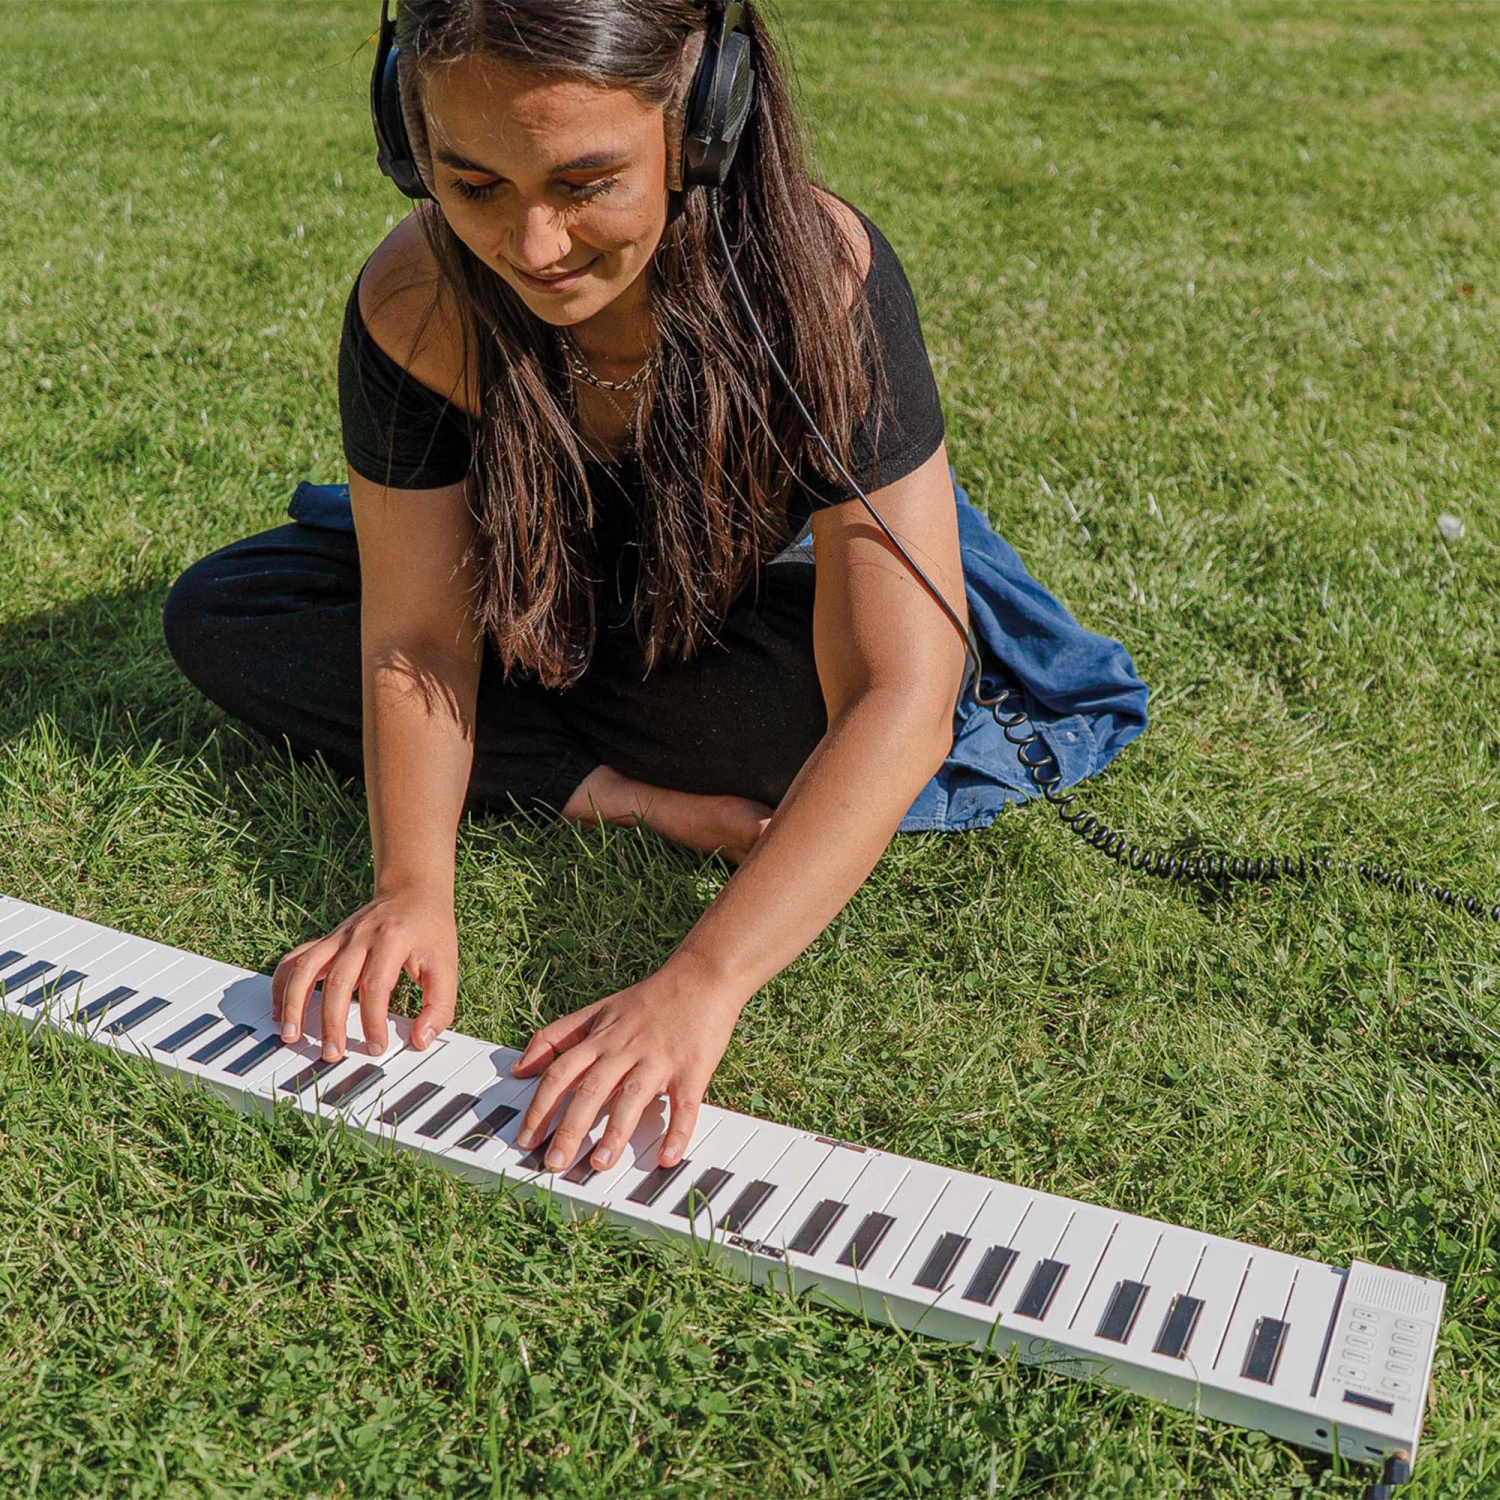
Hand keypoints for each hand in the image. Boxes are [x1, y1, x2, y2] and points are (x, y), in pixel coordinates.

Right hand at [270, 883, 457, 1061]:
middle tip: (332, 1053)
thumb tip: (421, 1040)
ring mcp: (339, 937)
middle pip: (339, 981)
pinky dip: (282, 983)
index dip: (373, 1021)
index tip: (376, 1046)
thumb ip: (439, 1005)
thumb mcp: (447, 965)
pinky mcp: (327, 941)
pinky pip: (295, 959)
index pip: (376, 986)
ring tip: (292, 1035)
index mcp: (391, 940)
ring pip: (306, 968)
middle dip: (332, 1022)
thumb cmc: (430, 929)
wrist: (413, 891)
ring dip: (295, 1002)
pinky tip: (280, 1009)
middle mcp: (360, 936)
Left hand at [511, 954, 746, 1174]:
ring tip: (600, 1164)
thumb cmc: (649, 999)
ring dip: (614, 1134)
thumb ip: (556, 1037)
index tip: (526, 1139)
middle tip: (554, 1162)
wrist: (702, 977)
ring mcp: (658, 1059)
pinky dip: (678, 1132)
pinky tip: (668, 1157)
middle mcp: (624, 1049)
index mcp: (599, 1038)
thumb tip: (518, 1068)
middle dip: (569, 1129)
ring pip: (631, 1098)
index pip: (559, 1074)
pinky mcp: (692, 1068)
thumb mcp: (596, 1011)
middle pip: (590, 1090)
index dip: (540, 1107)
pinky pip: (684, 1105)